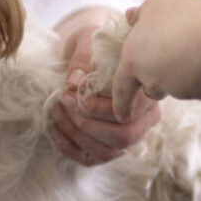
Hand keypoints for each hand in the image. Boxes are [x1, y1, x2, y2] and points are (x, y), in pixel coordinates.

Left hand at [52, 20, 160, 165]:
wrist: (86, 59)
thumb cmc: (93, 48)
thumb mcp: (89, 42)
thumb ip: (84, 57)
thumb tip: (75, 81)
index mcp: (147, 94)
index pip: (132, 111)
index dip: (99, 108)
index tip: (71, 93)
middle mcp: (143, 120)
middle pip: (122, 137)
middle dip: (86, 123)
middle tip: (62, 101)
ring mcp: (127, 138)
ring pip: (106, 151)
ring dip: (74, 133)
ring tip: (54, 109)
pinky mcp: (107, 149)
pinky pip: (90, 158)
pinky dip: (68, 146)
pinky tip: (53, 127)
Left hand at [111, 0, 200, 118]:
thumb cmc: (183, 13)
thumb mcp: (155, 4)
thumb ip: (140, 14)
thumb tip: (131, 17)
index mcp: (134, 61)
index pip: (121, 88)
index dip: (120, 102)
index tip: (120, 116)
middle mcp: (153, 81)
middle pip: (150, 87)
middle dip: (157, 78)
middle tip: (171, 55)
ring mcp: (179, 90)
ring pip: (176, 87)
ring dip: (180, 75)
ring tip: (195, 48)